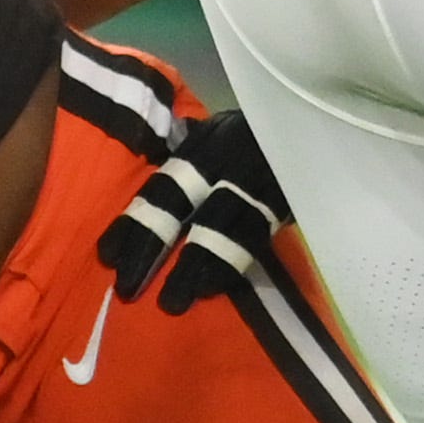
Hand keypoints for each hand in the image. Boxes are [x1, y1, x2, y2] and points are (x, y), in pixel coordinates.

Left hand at [96, 110, 289, 313]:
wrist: (316, 120)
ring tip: (173, 302)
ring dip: (196, 268)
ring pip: (222, 229)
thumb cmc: (257, 129)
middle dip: (153, 249)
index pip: (163, 188)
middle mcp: (229, 161)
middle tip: (128, 288)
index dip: (135, 223)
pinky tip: (213, 288)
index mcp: (206, 144)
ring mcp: (261, 182)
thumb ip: (188, 147)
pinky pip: (257, 237)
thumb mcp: (219, 129)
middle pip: (185, 207)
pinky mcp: (289, 201)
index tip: (108, 257)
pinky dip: (233, 264)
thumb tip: (158, 156)